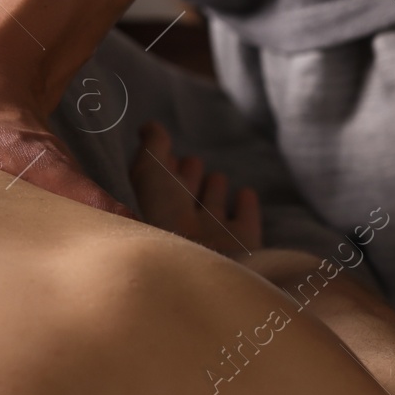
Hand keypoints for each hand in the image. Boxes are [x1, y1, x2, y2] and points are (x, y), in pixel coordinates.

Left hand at [130, 123, 260, 255]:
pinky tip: (246, 194)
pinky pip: (245, 220)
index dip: (163, 166)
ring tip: (216, 177)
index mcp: (157, 211)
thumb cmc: (169, 221)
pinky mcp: (245, 243)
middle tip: (190, 161)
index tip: (167, 152)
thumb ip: (152, 148)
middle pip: (186, 196)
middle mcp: (184, 225)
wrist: (204, 269)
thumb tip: (148, 126)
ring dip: (214, 191)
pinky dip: (245, 206)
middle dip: (187, 177)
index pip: (161, 183)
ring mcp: (215, 235)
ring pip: (213, 208)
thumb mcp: (152, 175)